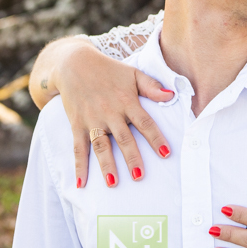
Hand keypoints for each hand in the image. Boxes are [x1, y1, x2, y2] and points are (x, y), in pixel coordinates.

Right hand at [57, 44, 174, 188]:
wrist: (74, 63)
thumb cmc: (109, 70)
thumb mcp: (132, 73)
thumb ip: (152, 86)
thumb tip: (172, 96)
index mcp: (126, 101)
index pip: (144, 121)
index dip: (155, 137)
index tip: (166, 153)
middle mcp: (109, 112)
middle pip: (122, 138)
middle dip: (132, 157)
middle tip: (140, 176)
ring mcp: (92, 120)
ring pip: (100, 146)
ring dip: (106, 165)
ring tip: (113, 183)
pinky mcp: (77, 124)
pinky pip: (78, 148)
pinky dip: (79, 166)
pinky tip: (81, 183)